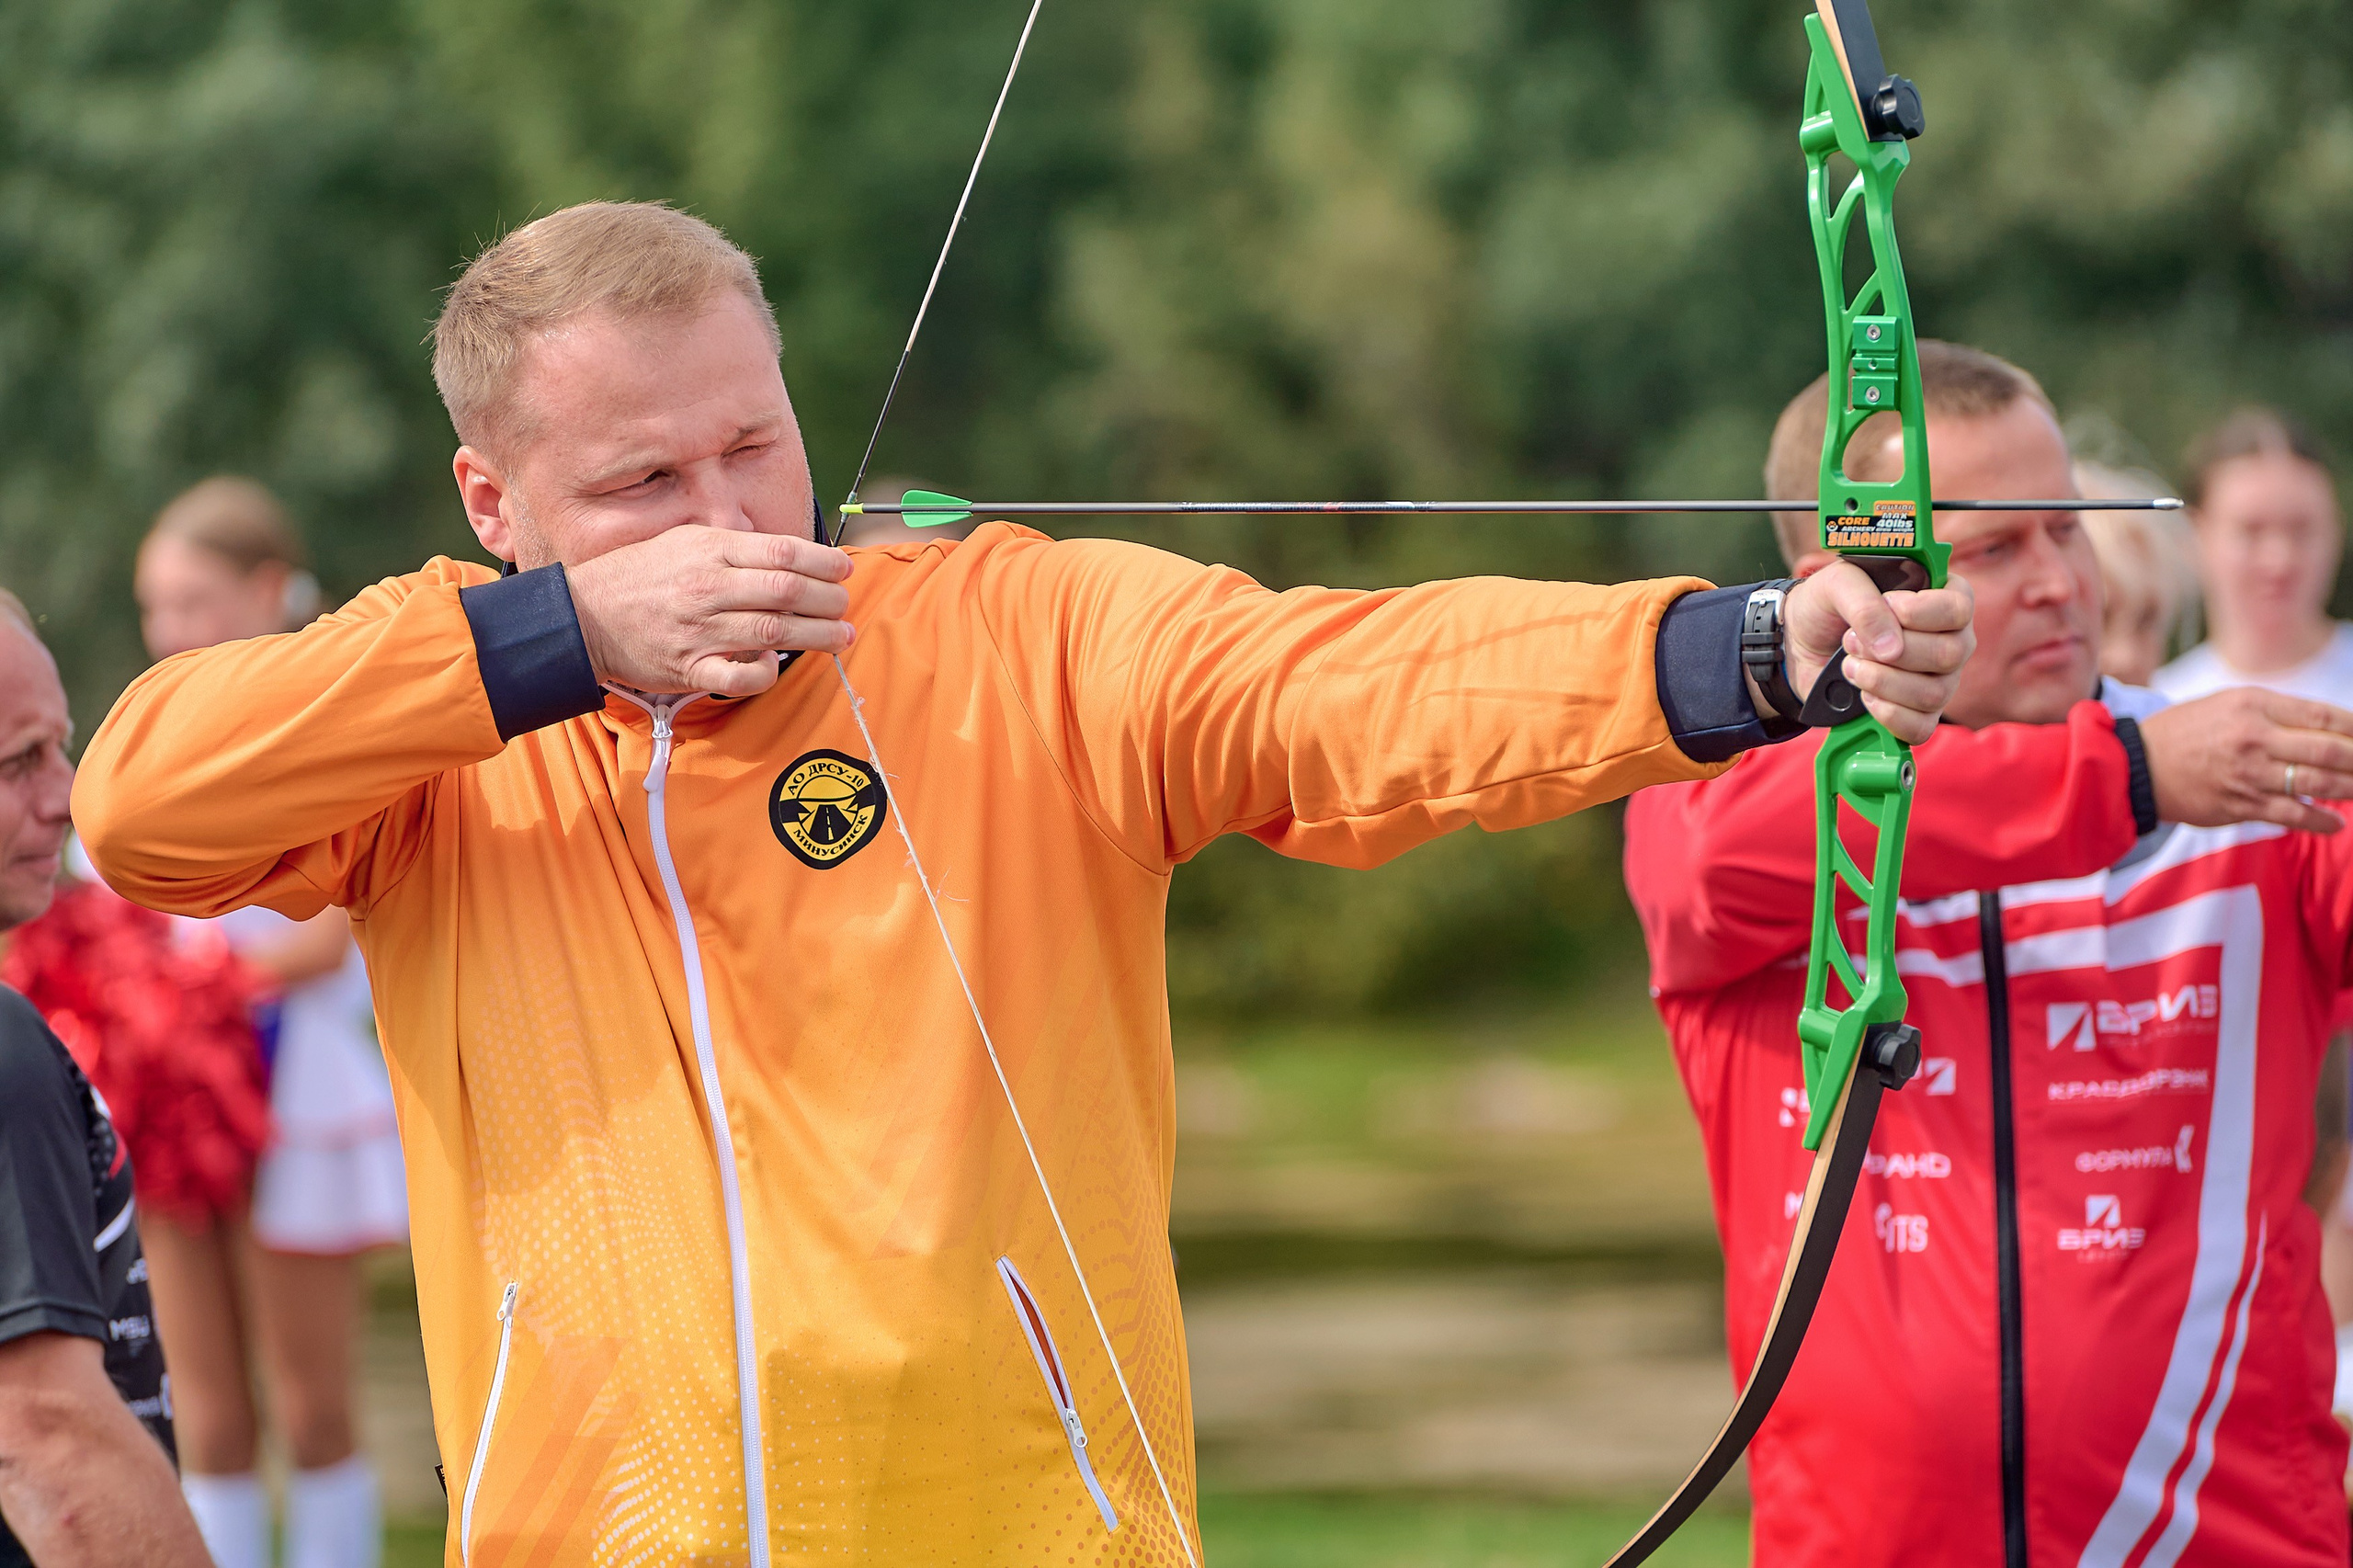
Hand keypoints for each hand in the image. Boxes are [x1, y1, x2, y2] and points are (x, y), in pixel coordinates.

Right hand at [565, 525, 854, 695]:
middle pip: (787, 591)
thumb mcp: (683, 540)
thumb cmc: (639, 575)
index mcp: (710, 550)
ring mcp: (699, 629)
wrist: (582, 615)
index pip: (783, 552)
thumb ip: (732, 543)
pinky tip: (778, 665)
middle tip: (845, 607)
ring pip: (774, 631)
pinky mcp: (689, 667)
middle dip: (828, 600)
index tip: (844, 571)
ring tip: (842, 637)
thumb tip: (783, 549)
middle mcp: (708, 587)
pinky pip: (739, 674)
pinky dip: (766, 672)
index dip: (823, 562)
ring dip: (817, 636)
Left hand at [1774, 562, 1975, 744]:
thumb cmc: (1827, 605)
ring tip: (1850, 666)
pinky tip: (1865, 697)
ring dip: (1882, 681)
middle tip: (1851, 641)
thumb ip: (1866, 606)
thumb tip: (1892, 650)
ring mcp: (1940, 679)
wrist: (1799, 643)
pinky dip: (1887, 715)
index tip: (1886, 605)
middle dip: (1892, 651)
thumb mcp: (1838, 584)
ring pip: (1933, 693)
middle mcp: (1951, 639)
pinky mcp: (1919, 712)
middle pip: (1949, 654)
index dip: (1920, 612)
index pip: (1958, 609)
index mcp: (1942, 597)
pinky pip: (1921, 728)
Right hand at [2140, 688, 2352, 832]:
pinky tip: (2336, 823)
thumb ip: (2277, 712)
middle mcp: (2253, 738)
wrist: (2137, 765)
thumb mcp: (2229, 703)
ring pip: (2318, 784)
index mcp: (2253, 705)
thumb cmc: (2187, 731)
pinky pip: (2293, 816)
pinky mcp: (2240, 805)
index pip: (2324, 715)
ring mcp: (2248, 774)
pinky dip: (2322, 822)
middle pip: (2329, 751)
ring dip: (2350, 790)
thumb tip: (2330, 728)